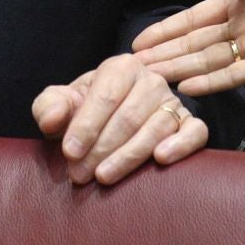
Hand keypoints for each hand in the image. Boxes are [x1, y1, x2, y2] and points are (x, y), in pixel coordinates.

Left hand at [30, 53, 206, 184]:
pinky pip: (195, 132)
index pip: (106, 96)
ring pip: (156, 128)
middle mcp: (152, 80)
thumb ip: (49, 107)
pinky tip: (160, 159)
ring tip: (104, 177)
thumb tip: (53, 119)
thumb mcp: (61, 104)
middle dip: (101, 148)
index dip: (86, 126)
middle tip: (79, 175)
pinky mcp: (190, 123)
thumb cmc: (85, 111)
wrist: (110, 118)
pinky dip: (181, 145)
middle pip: (128, 117)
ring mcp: (173, 102)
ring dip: (128, 156)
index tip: (69, 153)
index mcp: (121, 67)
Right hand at [130, 0, 244, 94]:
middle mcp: (243, 25)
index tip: (139, 42)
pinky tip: (189, 86)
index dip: (167, 29)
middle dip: (165, 54)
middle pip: (196, 43)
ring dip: (181, 68)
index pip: (195, 17)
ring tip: (151, 79)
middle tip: (132, 68)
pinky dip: (215, 80)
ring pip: (211, 60)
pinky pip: (240, 73)